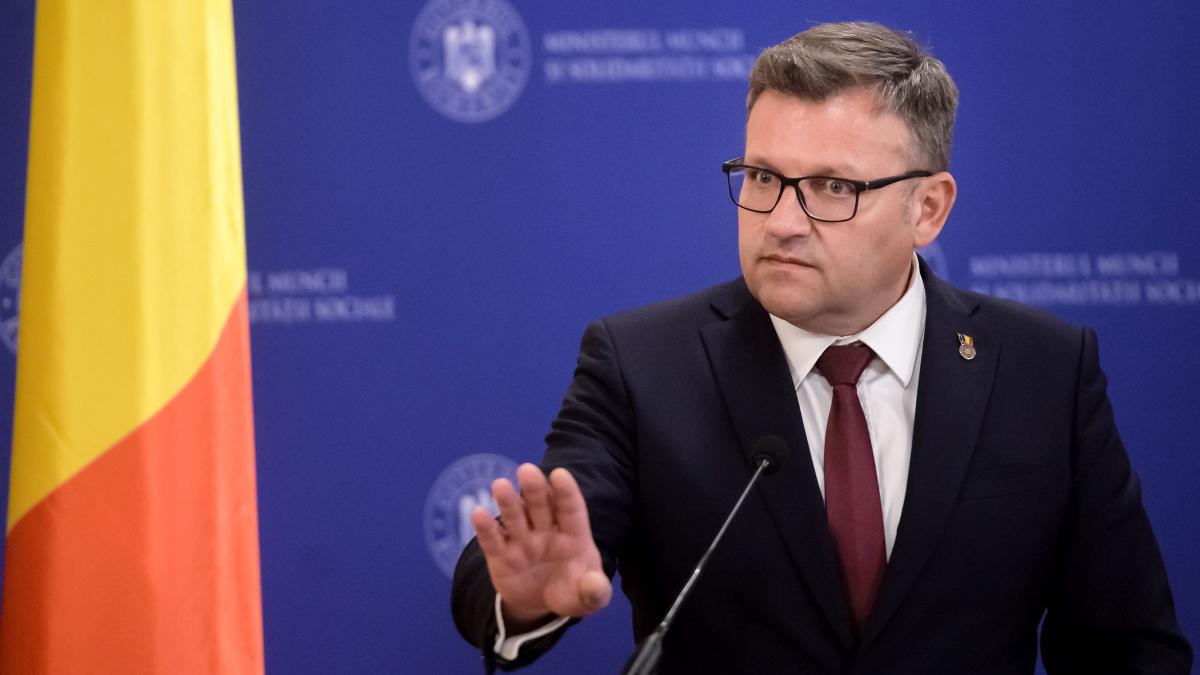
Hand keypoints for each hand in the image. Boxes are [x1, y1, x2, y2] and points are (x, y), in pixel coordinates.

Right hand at [471, 464, 611, 628]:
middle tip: (527, 470)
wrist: (542, 604)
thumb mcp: (589, 598)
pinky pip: (493, 541)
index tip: (559, 474)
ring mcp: (522, 541)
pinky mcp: (501, 556)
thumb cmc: (572, 590)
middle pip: (540, 506)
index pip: (571, 510)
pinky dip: (485, 528)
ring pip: (515, 517)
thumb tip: (595, 585)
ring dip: (508, 502)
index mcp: (573, 535)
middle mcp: (546, 532)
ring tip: (499, 485)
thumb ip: (596, 592)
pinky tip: (478, 513)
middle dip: (534, 489)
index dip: (566, 492)